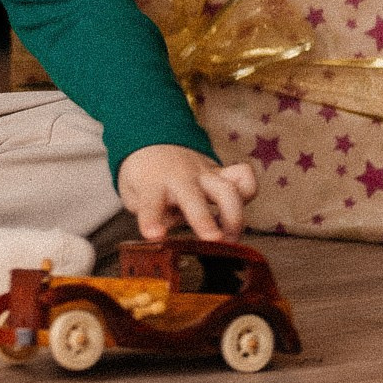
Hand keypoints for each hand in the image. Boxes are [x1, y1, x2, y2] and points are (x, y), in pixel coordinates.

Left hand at [117, 145, 257, 240]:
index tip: (154, 235)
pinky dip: (249, 191)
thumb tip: (168, 234)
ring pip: (227, 189)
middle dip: (204, 219)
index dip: (152, 219)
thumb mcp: (132, 194)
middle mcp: (181, 177)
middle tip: (213, 240)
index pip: (150, 201)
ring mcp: (204, 174)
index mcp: (153, 182)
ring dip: (233, 217)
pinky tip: (239, 212)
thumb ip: (148, 215)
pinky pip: (244, 177)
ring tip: (230, 239)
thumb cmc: (145, 176)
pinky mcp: (222, 174)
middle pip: (193, 195)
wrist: (154, 141)